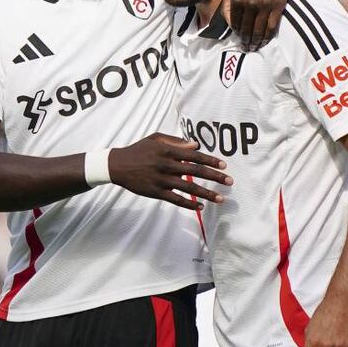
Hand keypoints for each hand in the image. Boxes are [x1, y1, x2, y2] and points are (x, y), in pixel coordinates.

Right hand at [109, 133, 231, 209]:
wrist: (117, 165)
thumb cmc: (139, 149)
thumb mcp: (156, 139)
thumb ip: (176, 141)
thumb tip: (196, 145)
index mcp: (168, 150)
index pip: (194, 155)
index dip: (210, 160)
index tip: (224, 165)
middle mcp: (166, 165)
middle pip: (195, 172)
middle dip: (215, 177)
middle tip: (230, 181)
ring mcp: (161, 180)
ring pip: (188, 188)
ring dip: (206, 193)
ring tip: (221, 198)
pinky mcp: (156, 192)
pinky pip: (176, 200)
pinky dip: (189, 204)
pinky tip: (201, 207)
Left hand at [226, 0, 290, 50]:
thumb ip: (227, 3)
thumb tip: (228, 23)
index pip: (235, 23)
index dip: (237, 33)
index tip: (239, 38)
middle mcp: (250, 3)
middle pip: (247, 29)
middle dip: (246, 41)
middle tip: (247, 48)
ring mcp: (264, 5)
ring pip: (259, 30)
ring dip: (256, 42)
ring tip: (255, 47)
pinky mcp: (277, 6)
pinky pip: (272, 26)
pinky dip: (268, 36)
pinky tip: (265, 40)